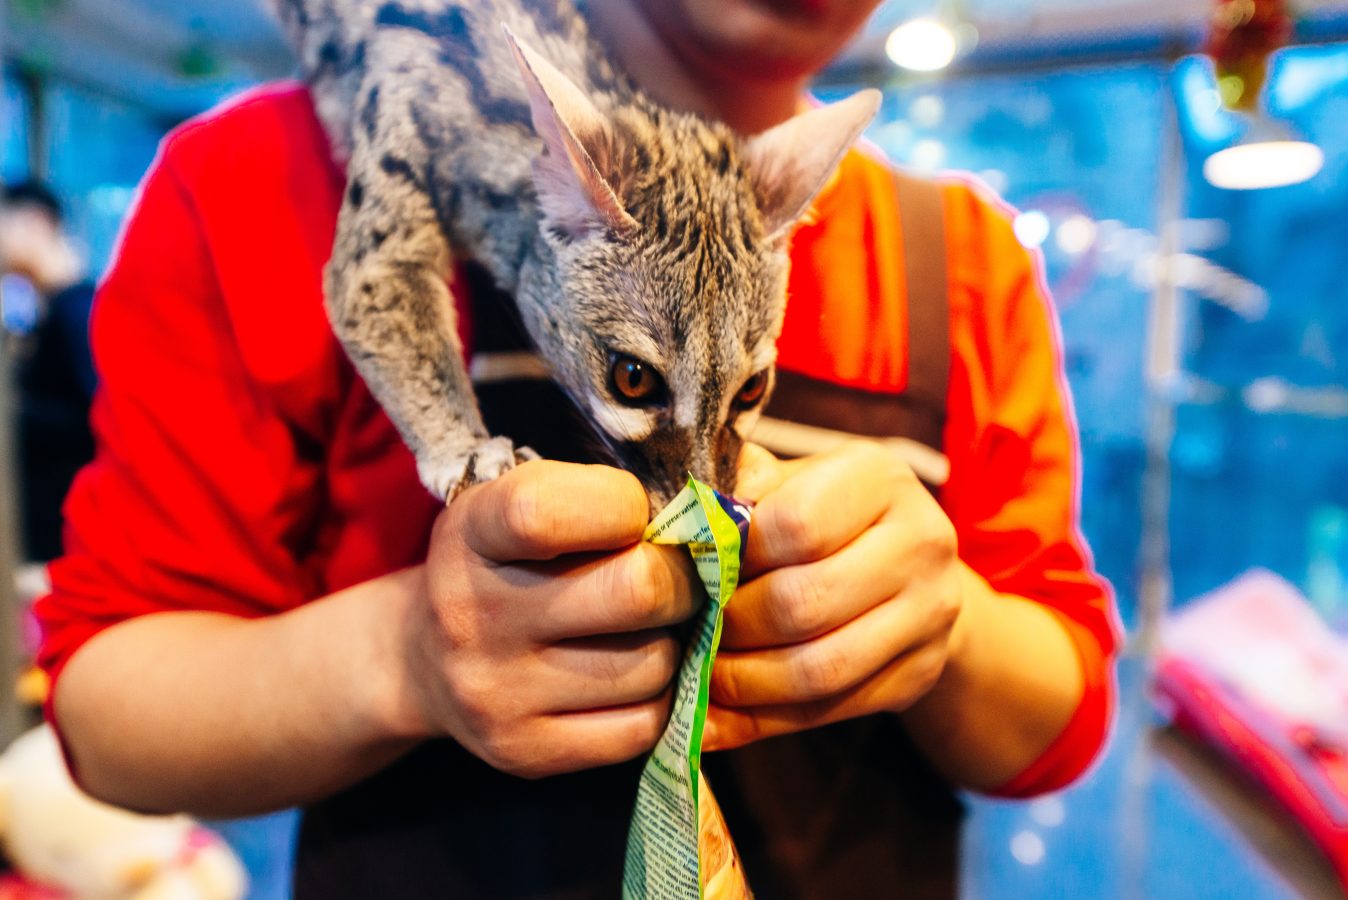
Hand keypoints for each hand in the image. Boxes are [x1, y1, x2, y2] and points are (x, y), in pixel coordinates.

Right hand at [398, 461, 699, 777]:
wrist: (423, 662)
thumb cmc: (505, 563)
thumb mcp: (521, 502)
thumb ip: (599, 499)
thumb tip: (713, 521)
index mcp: (470, 532)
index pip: (547, 512)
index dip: (622, 506)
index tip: (634, 514)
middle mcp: (473, 614)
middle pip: (634, 591)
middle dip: (680, 578)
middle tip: (676, 576)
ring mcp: (496, 693)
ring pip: (652, 664)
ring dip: (673, 642)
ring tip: (648, 628)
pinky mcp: (525, 753)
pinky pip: (643, 727)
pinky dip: (661, 699)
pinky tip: (635, 675)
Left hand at [704, 442, 965, 749]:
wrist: (907, 565)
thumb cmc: (824, 513)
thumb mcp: (790, 482)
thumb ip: (740, 491)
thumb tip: (679, 524)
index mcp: (880, 478)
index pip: (794, 525)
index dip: (731, 555)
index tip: (692, 570)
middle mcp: (921, 542)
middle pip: (803, 603)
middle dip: (730, 626)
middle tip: (686, 632)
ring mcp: (931, 614)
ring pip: (817, 670)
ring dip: (742, 683)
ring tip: (696, 676)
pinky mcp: (921, 674)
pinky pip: (829, 711)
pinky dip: (760, 721)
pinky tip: (715, 718)